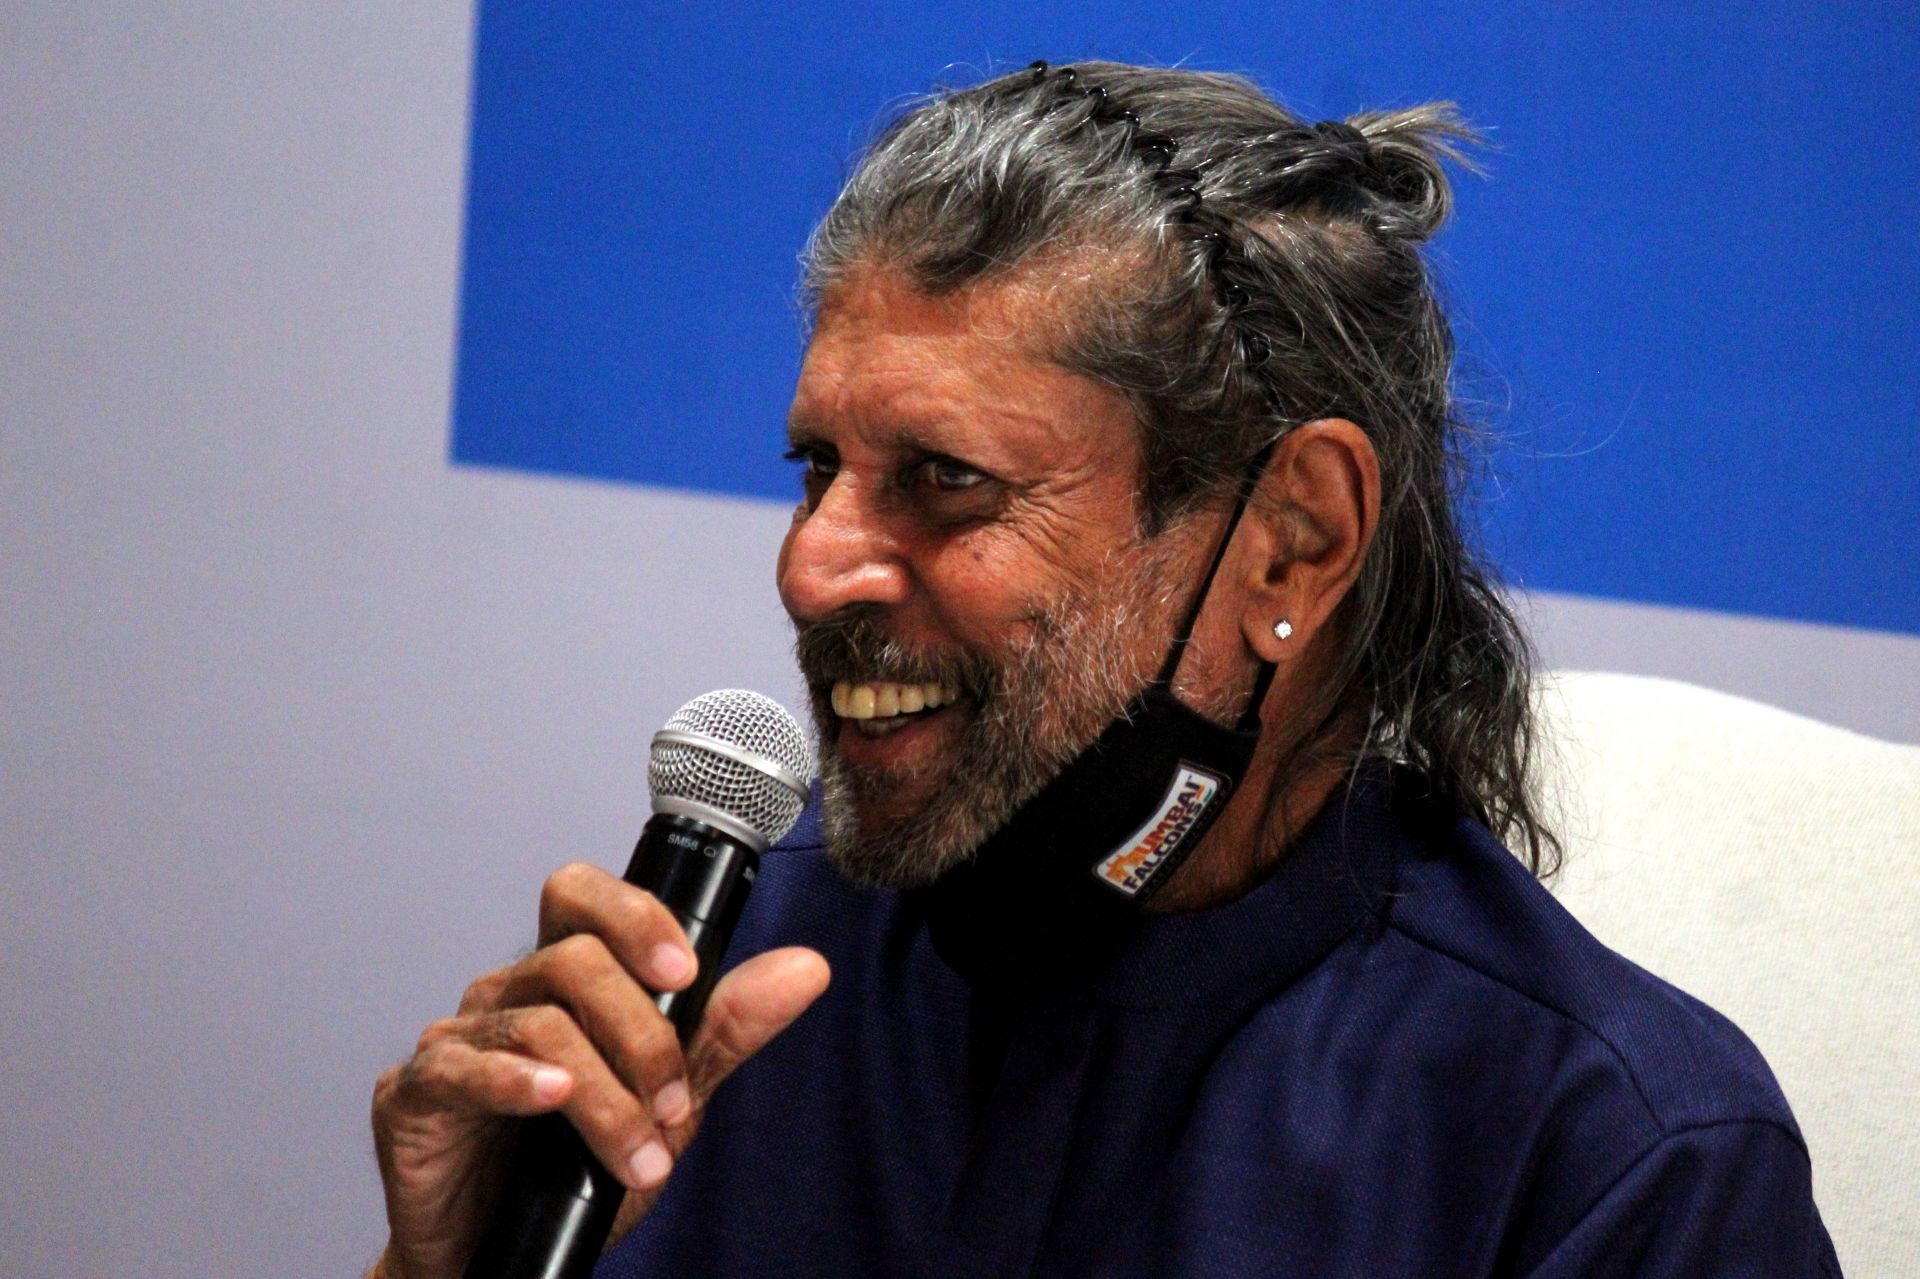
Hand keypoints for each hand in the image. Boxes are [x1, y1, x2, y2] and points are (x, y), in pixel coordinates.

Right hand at [367, 861, 830, 1278]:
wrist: (506, 1261)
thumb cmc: (576, 1172)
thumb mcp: (671, 1102)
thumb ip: (727, 1030)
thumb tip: (807, 968)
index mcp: (562, 978)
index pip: (583, 895)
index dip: (634, 915)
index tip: (686, 971)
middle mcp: (506, 994)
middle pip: (571, 959)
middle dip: (641, 1034)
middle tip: (673, 1104)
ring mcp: (456, 1040)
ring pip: (538, 1023)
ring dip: (605, 1094)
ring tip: (638, 1155)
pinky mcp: (415, 1093)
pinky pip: (462, 1066)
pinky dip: (515, 1082)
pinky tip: (552, 1102)